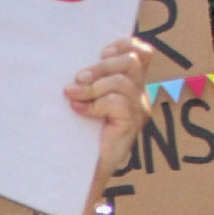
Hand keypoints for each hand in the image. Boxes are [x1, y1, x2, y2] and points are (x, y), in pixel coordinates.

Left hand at [64, 38, 151, 207]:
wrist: (86, 170)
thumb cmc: (82, 133)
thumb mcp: (86, 99)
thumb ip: (89, 81)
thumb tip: (73, 67)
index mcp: (132, 84)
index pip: (142, 52)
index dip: (124, 45)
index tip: (101, 52)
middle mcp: (140, 95)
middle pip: (130, 62)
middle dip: (100, 67)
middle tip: (77, 79)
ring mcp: (138, 110)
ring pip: (121, 82)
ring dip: (92, 87)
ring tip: (72, 94)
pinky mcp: (131, 124)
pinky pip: (116, 103)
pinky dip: (93, 104)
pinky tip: (78, 110)